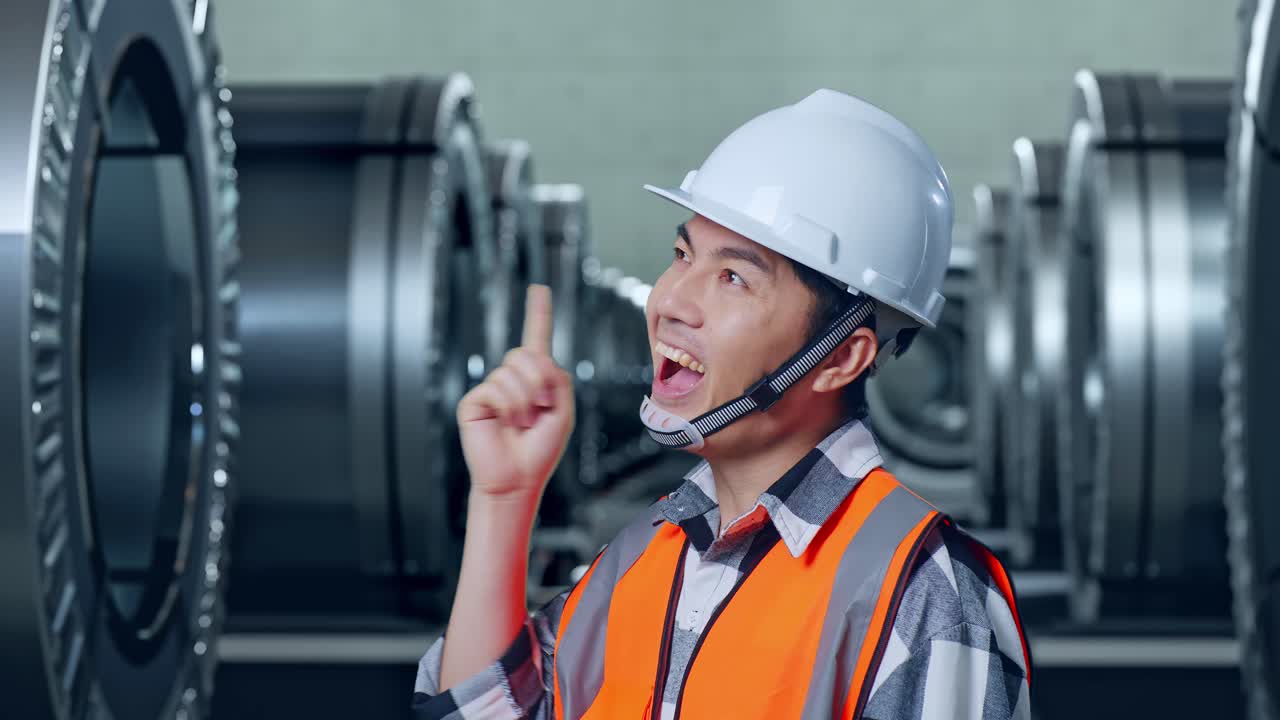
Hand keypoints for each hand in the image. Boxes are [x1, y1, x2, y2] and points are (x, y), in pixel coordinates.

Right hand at [456, 284, 574, 500]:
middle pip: (525, 353)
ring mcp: (491, 389)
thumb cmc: (540, 450)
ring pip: (511, 372)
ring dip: (525, 401)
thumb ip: (557, 379)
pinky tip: (506, 424)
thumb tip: (534, 357)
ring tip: (522, 424)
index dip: (538, 313)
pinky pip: (494, 388)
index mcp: (534, 379)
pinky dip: (508, 407)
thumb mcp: (562, 411)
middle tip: (540, 409)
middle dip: (539, 380)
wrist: (517, 480)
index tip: (539, 289)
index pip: (536, 339)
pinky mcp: (473, 401)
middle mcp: (511, 380)